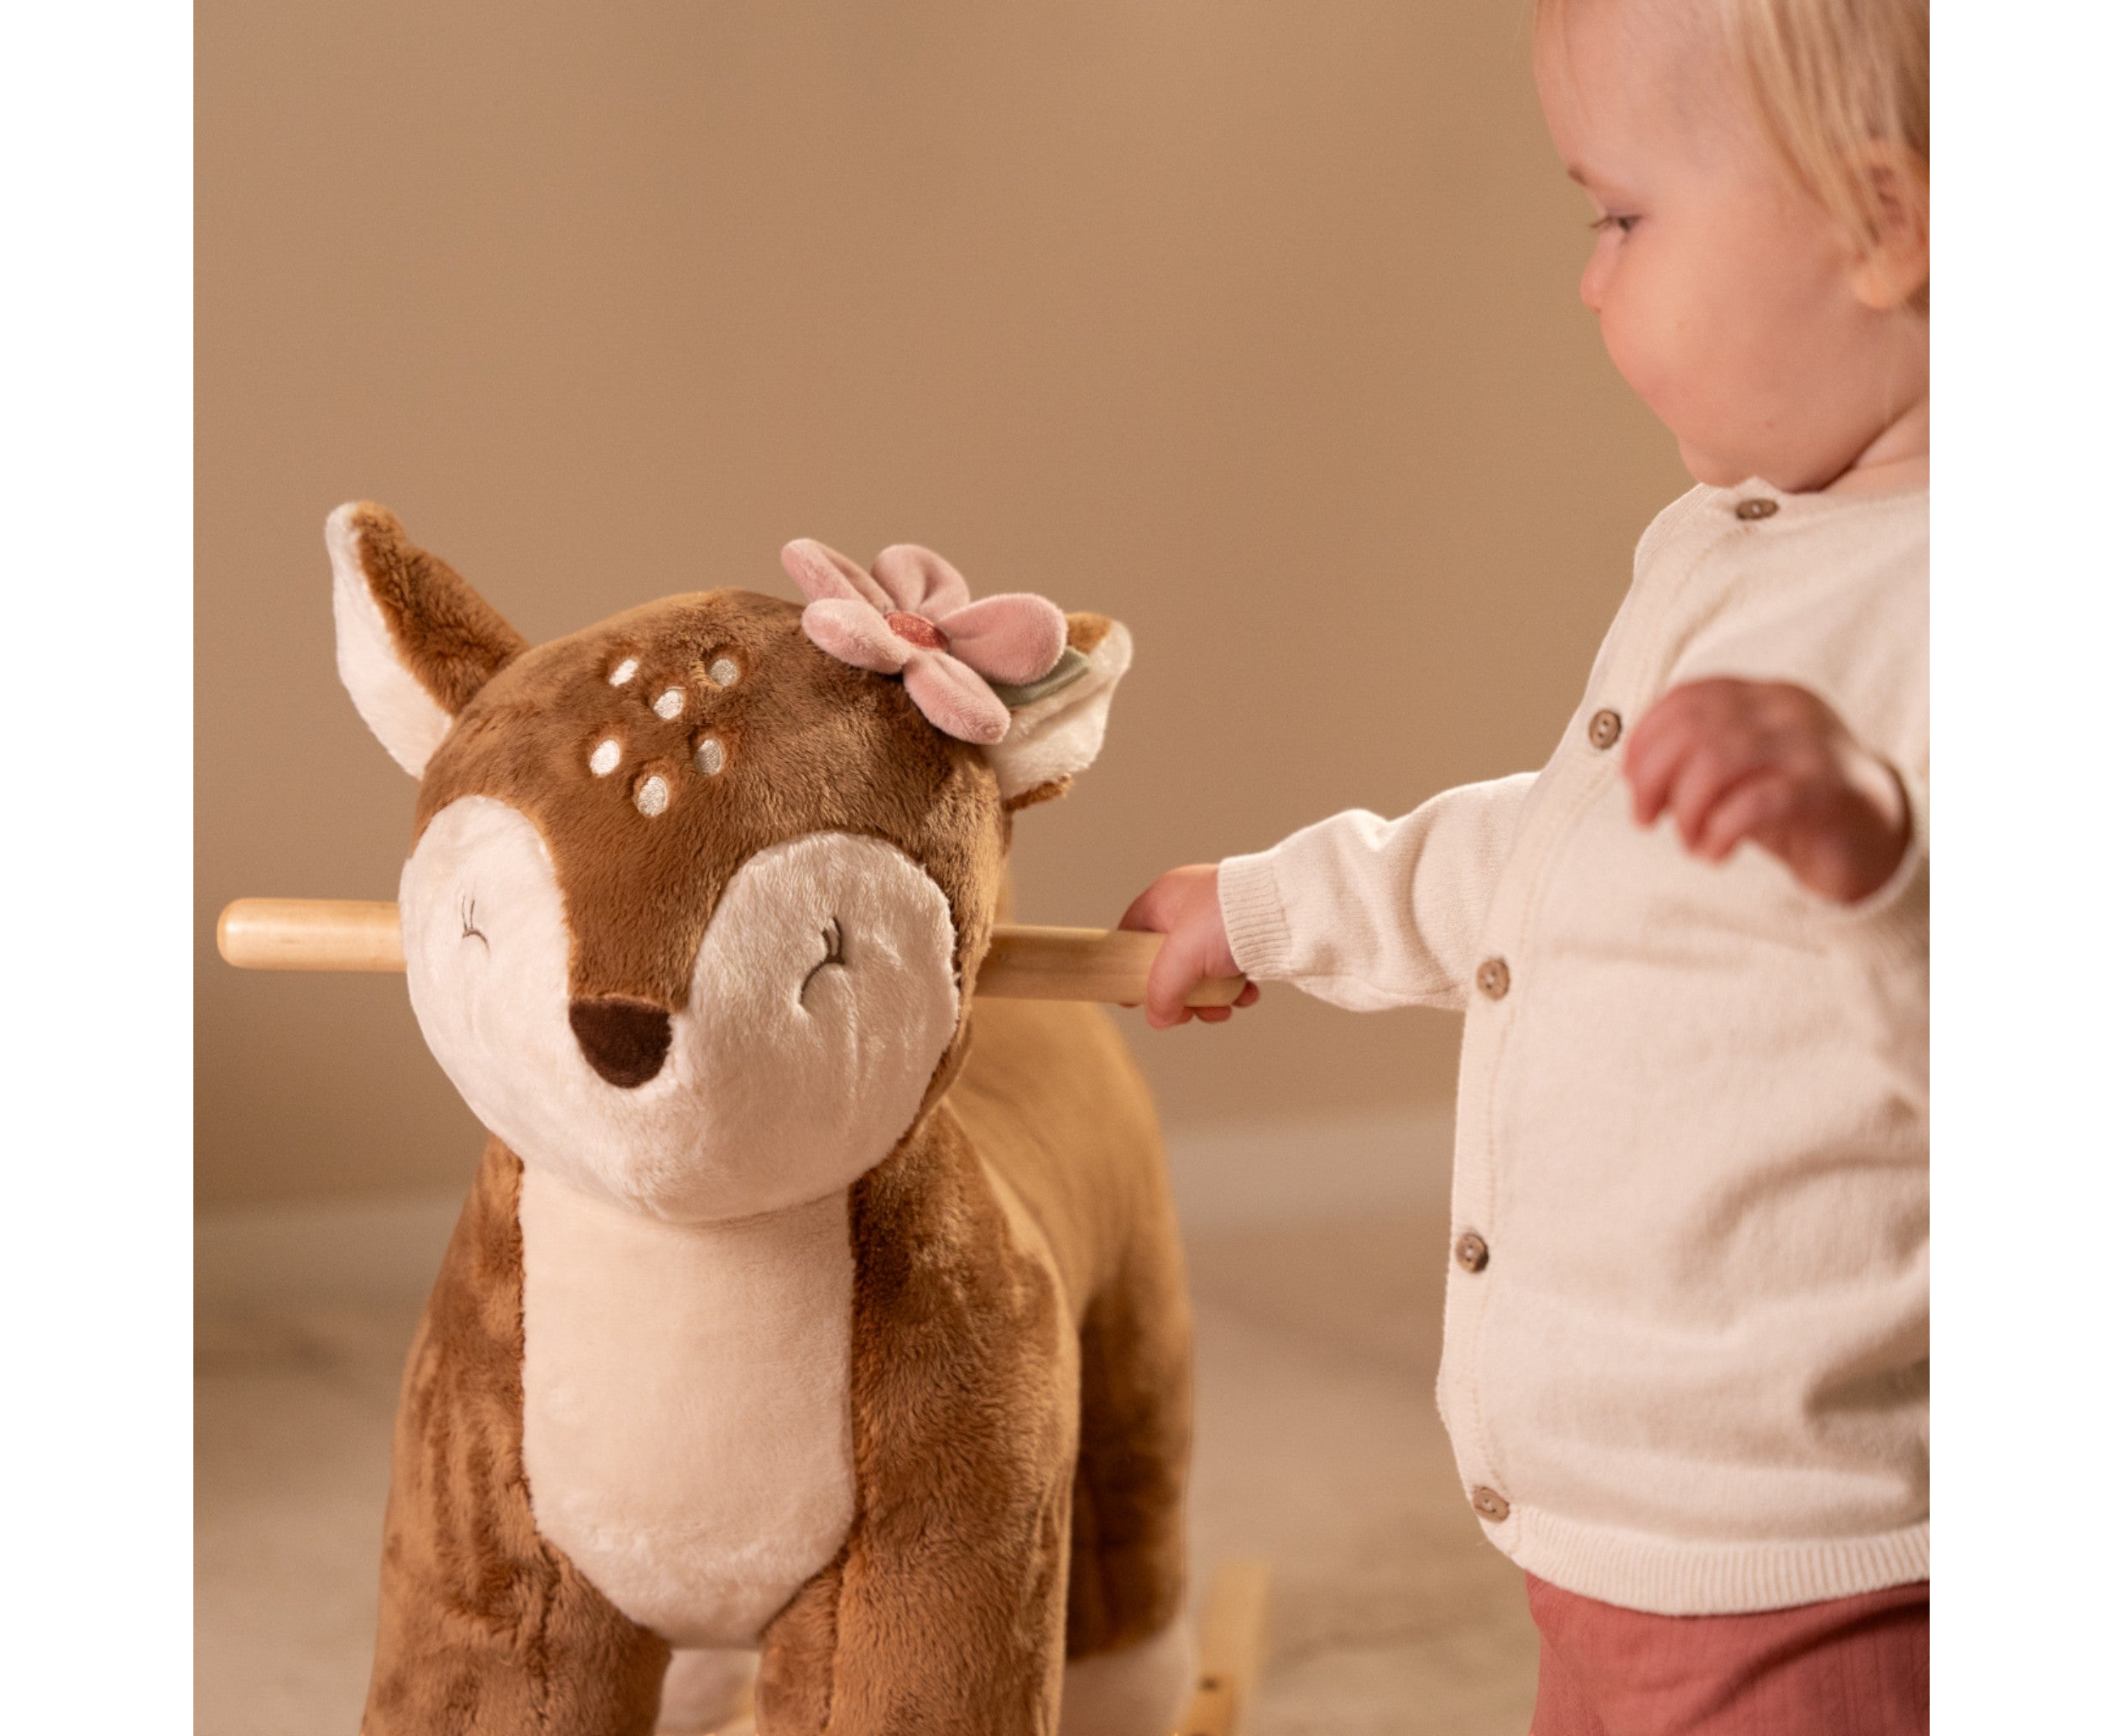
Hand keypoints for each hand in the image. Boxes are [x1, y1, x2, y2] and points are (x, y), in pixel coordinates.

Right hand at [1117, 864, 1261, 1029]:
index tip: (1132, 998)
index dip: (1126, 967)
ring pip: (1201, 971)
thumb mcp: (1181, 958)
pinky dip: (1236, 988)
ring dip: (1211, 998)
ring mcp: (1218, 921)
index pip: (1131, 933)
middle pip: (1168, 962)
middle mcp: (1189, 906)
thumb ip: (1162, 991)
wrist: (1287, 910)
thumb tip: (1158, 1019)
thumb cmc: (1227, 917)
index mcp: (1164, 898)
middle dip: (1180, 995)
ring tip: (1223, 1008)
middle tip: (1187, 1014)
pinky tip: (1247, 995)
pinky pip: (1231, 969)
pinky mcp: (1246, 935)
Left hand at [1622, 679, 1910, 902]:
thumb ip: (1693, 761)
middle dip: (1653, 777)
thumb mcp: (1738, 774)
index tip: (1629, 779)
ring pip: (1717, 762)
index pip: (1687, 697)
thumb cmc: (1792, 805)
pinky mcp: (1825, 790)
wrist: (1875, 836)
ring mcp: (1810, 746)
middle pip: (1694, 729)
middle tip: (1645, 819)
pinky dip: (1719, 832)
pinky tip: (1713, 854)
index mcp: (1763, 695)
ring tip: (1688, 841)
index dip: (1645, 737)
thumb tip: (1636, 775)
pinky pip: (1755, 803)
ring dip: (1686, 809)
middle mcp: (1787, 709)